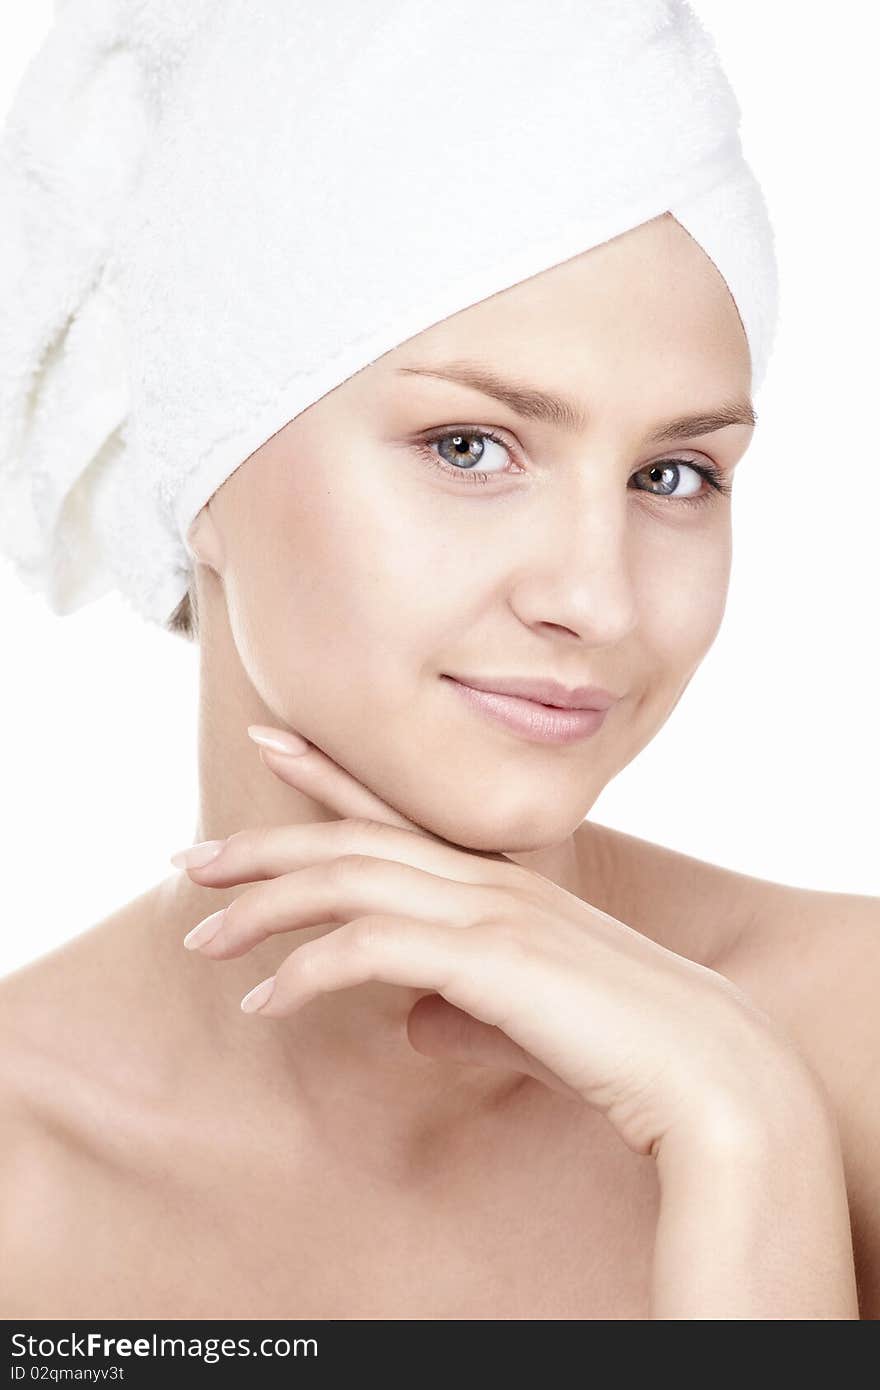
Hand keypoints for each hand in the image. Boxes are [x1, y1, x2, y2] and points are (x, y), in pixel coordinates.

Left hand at [172, 724, 810, 1158]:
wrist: (708, 1072)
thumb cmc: (625, 1047)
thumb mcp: (529, 1017)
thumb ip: (467, 1006)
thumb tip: (411, 1026)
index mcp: (501, 882)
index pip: (397, 812)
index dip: (330, 773)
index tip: (272, 740)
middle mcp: (489, 881)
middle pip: (353, 840)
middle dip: (265, 843)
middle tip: (191, 856)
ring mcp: (489, 912)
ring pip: (349, 881)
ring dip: (265, 906)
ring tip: (201, 938)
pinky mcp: (486, 959)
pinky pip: (369, 948)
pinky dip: (307, 970)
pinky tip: (264, 1004)